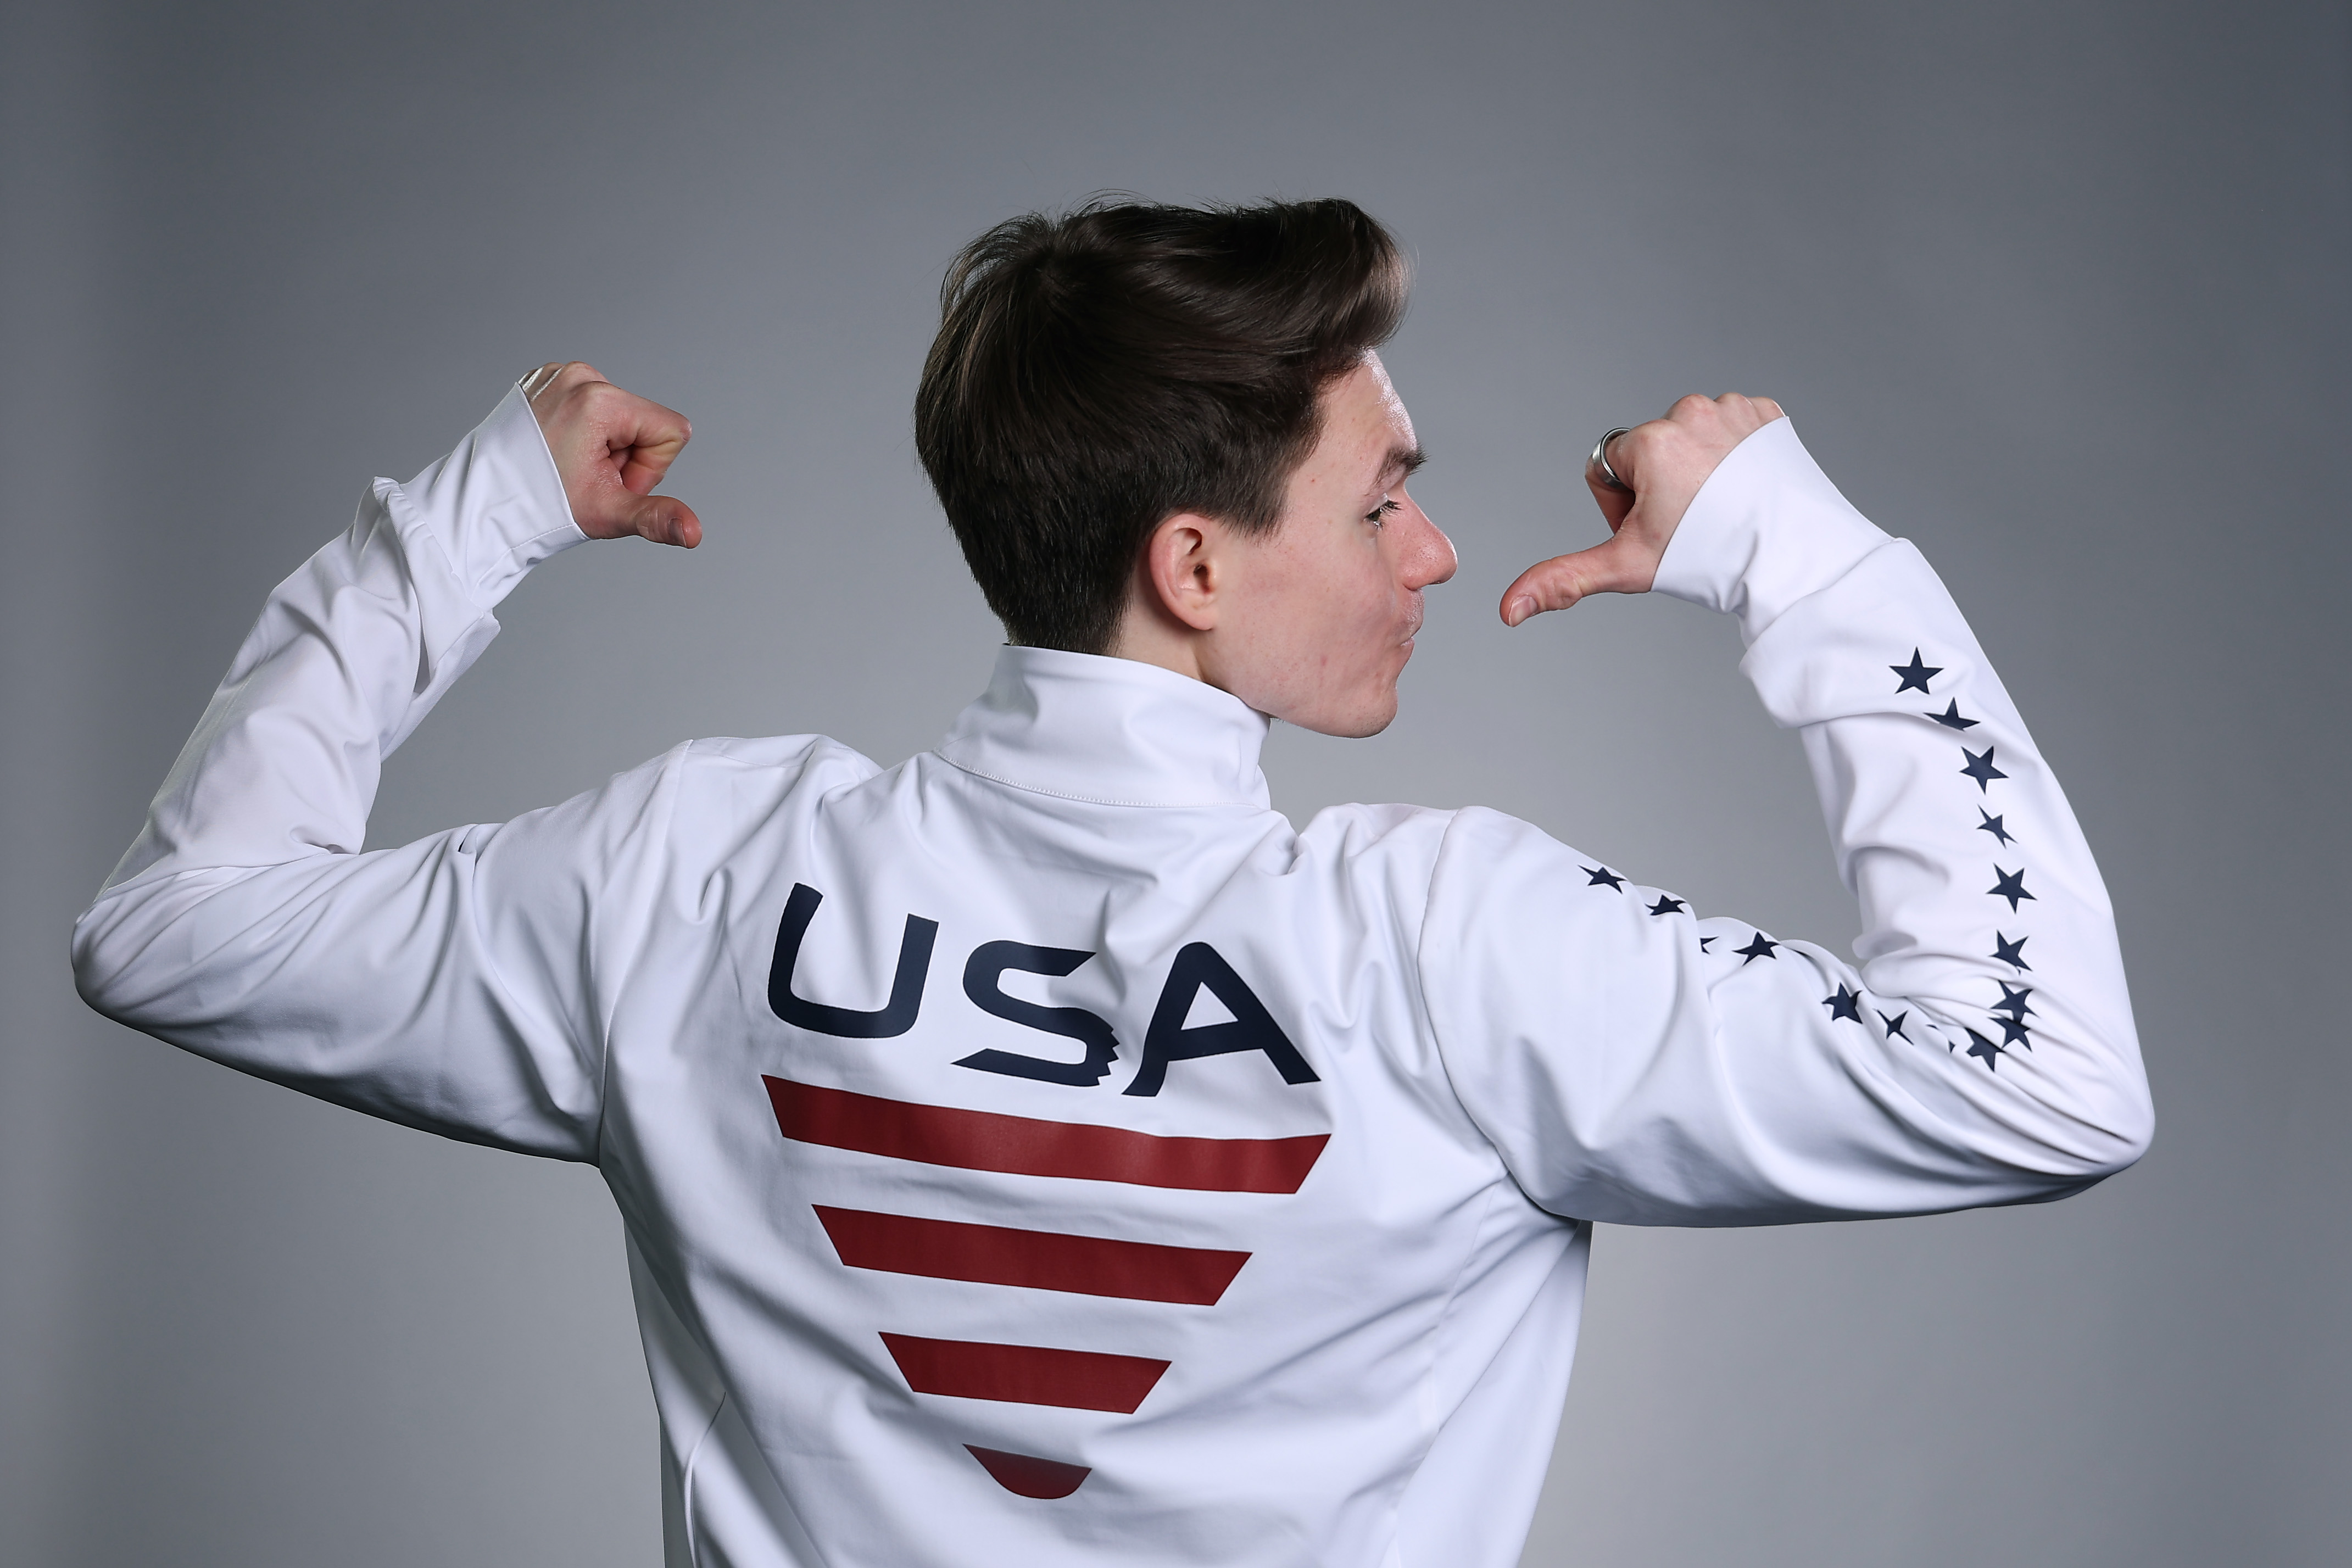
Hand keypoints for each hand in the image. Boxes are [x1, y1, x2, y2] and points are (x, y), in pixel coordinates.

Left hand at [520, 362, 701, 547]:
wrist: (481, 505)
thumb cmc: (542, 508)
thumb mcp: (607, 513)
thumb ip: (657, 517)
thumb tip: (695, 533)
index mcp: (600, 400)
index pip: (671, 430)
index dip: (649, 467)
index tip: (610, 481)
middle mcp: (580, 377)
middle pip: (643, 422)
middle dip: (624, 456)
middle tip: (585, 476)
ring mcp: (558, 375)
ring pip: (617, 415)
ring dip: (603, 446)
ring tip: (569, 465)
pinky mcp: (544, 380)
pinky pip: (589, 405)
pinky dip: (581, 431)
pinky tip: (558, 450)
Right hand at [1500, 392, 1782, 625]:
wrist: (1799, 562)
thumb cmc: (1714, 562)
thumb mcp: (1630, 567)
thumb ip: (1563, 579)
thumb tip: (1508, 609)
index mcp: (1649, 440)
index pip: (1608, 466)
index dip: (1624, 506)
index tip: (1659, 528)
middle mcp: (1689, 411)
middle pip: (1649, 450)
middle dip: (1660, 487)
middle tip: (1694, 524)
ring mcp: (1733, 408)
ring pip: (1691, 440)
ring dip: (1698, 472)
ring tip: (1724, 510)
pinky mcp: (1767, 414)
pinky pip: (1732, 430)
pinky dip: (1735, 458)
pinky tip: (1748, 489)